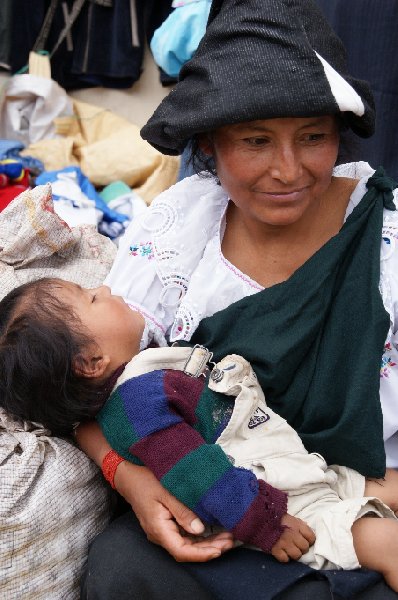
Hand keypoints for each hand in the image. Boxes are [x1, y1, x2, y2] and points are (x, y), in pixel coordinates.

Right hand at [115, 461, 233, 561]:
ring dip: (205, 543)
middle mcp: (159, 534)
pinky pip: (183, 536)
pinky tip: (212, 532)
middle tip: (230, 542)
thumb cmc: (145, 479)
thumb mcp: (165, 491)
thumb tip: (200, 530)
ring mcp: (161, 529)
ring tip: (226, 538)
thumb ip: (182, 511)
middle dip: (209, 549)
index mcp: (158, 528)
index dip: (202, 554)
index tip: (219, 550)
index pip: (181, 551)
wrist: (127, 473)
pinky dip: (198, 536)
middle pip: (186, 550)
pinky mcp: (164, 523)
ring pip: (186, 544)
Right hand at [271, 513, 314, 561]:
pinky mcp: (275, 550)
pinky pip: (285, 559)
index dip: (309, 540)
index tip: (304, 539)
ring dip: (294, 554)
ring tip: (289, 550)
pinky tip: (281, 552)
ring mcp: (284, 543)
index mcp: (297, 525)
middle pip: (305, 547)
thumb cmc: (278, 519)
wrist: (261, 520)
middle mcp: (292, 534)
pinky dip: (284, 557)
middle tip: (296, 545)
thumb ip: (301, 527)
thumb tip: (309, 536)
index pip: (311, 538)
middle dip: (301, 548)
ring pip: (297, 555)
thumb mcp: (292, 519)